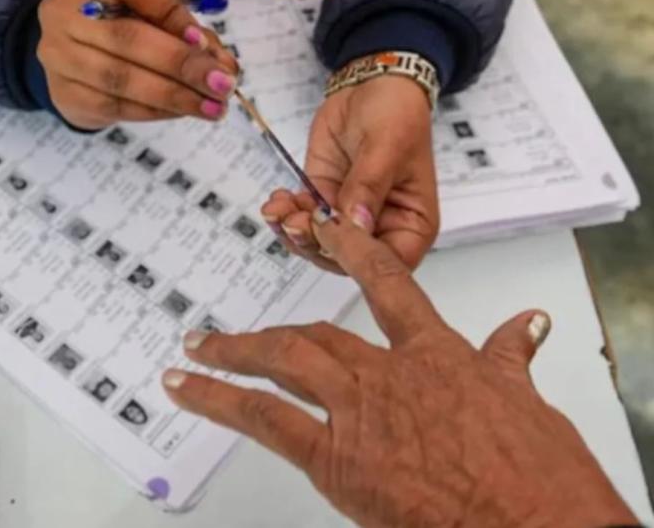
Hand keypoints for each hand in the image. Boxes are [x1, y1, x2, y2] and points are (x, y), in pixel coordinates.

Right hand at [37, 0, 237, 129]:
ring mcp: (58, 56)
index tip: (206, 42)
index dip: (174, 17)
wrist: (69, 62)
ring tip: (211, 107)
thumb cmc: (118, 30)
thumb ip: (182, 31)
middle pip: (129, 38)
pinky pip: (115, 107)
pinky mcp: (64, 94)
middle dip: (182, 64)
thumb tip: (221, 62)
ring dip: (174, 96)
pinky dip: (155, 111)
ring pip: (122, 79)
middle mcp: (64, 13)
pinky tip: (182, 112)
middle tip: (222, 84)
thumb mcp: (146, 16)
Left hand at [163, 210, 636, 526]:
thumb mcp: (530, 405)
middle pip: (317, 334)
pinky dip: (220, 400)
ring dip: (232, 353)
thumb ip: (511, 358)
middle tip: (232, 332)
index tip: (328, 229)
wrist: (537, 523)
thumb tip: (527, 326)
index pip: (388, 284)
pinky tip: (188, 390)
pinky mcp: (336, 459)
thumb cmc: (540, 478)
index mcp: (437, 355)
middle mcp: (388, 373)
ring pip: (283, 363)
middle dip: (270, 332)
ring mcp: (359, 412)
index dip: (353, 252)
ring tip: (197, 349)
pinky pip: (264, 419)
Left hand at [262, 75, 438, 271]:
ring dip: (293, 230)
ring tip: (279, 208)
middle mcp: (379, 227)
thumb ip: (368, 187)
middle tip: (294, 222)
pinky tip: (277, 200)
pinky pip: (301, 218)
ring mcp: (347, 215)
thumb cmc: (396, 113)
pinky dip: (285, 214)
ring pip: (317, 242)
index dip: (357, 260)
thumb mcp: (386, 147)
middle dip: (314, 243)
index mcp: (411, 224)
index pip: (387, 262)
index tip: (331, 238)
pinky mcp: (322, 198)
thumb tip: (355, 224)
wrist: (371, 83)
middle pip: (345, 258)